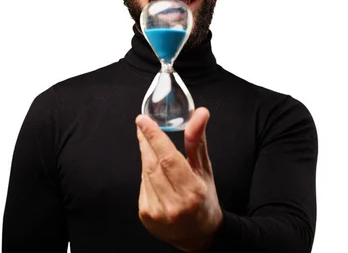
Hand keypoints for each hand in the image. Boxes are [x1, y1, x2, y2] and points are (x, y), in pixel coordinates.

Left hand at [136, 108, 222, 251]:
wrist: (198, 235)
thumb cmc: (203, 198)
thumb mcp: (205, 169)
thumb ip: (198, 140)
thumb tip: (200, 113)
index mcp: (192, 192)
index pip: (168, 159)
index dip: (154, 137)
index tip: (143, 120)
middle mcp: (174, 204)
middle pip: (153, 164)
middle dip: (146, 141)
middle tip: (143, 124)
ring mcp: (157, 212)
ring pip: (146, 173)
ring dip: (147, 156)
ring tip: (150, 144)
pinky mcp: (145, 215)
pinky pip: (142, 185)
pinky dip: (147, 173)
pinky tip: (154, 171)